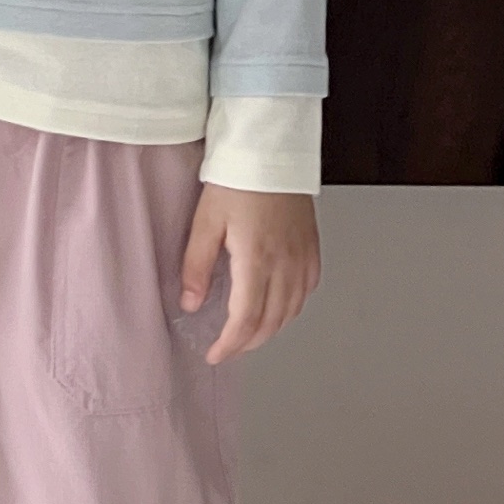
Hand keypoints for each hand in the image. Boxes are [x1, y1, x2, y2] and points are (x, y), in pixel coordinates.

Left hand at [179, 183, 320, 364]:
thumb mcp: (206, 220)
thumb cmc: (238, 178)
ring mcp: (302, 257)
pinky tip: (278, 304)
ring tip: (248, 331)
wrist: (271, 149)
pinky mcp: (312, 247)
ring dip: (270, 329)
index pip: (245, 321)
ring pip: (291, 312)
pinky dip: (291, 307)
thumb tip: (191, 303)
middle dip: (247, 343)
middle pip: (271, 323)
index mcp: (256, 260)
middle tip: (227, 347)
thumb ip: (197, 266)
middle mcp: (285, 264)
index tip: (215, 354)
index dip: (230, 345)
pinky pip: (306, 291)